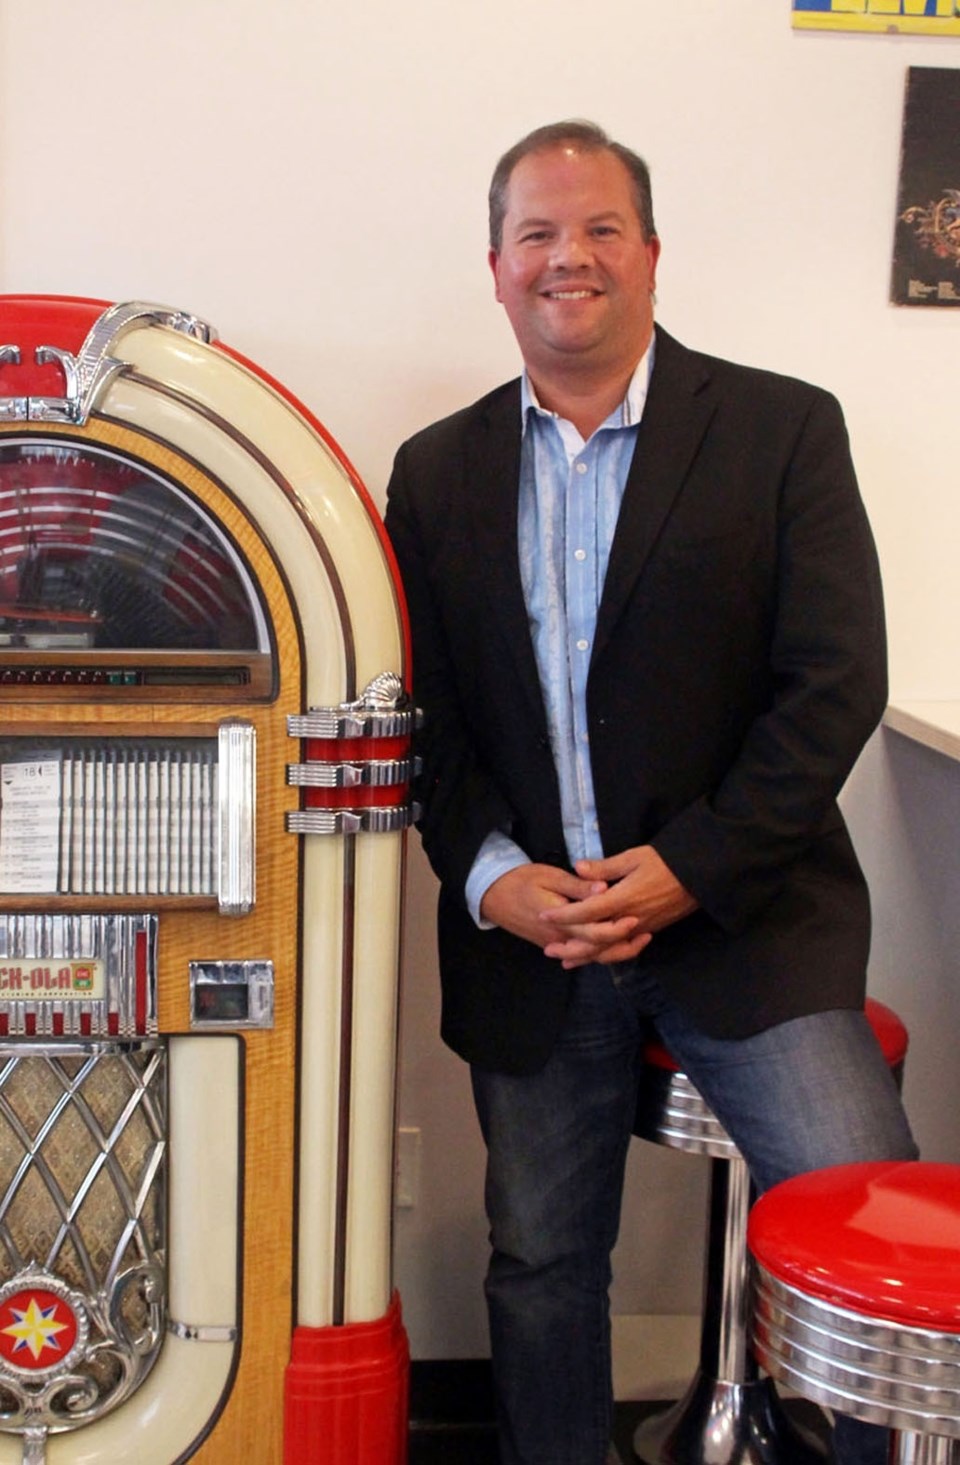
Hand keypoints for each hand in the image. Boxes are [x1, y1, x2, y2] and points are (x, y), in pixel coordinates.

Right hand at [480, 862, 640, 953]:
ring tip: (638, 942)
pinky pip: (580, 954)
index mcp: (561, 922)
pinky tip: (614, 948)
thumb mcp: (549, 876)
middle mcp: (560, 939)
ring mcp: (556, 945)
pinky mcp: (553, 945)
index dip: (618, 928)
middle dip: (623, 944)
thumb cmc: (521, 880)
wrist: (492, 895)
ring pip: (590, 956)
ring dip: (615, 952)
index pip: (596, 932)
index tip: (638, 918)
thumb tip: (603, 889)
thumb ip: (577, 886)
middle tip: (646, 934)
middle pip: (598, 950)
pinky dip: (598, 953)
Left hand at [541, 845, 696, 967]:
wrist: (699, 876)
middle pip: (594, 941)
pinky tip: (596, 957)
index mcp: (623, 898)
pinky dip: (607, 956)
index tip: (544, 917)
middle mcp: (630, 919)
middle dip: (569, 946)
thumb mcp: (633, 857)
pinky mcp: (650, 931)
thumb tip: (578, 868)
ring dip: (586, 957)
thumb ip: (604, 867)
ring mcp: (641, 929)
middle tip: (547, 949)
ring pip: (609, 951)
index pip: (586, 912)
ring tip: (565, 960)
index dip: (563, 916)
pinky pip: (624, 950)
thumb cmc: (666, 861)